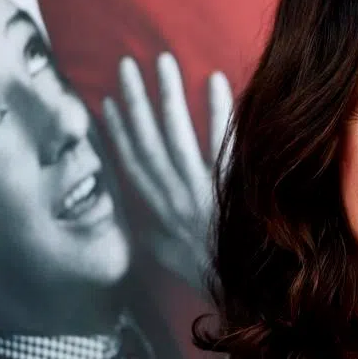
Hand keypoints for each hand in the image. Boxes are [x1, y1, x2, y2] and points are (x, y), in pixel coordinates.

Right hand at [102, 53, 233, 293]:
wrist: (249, 296)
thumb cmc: (215, 276)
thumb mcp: (174, 261)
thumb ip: (157, 239)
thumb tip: (142, 229)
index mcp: (160, 215)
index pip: (133, 166)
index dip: (118, 134)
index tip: (108, 103)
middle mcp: (175, 201)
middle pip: (147, 143)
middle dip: (135, 101)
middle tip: (128, 65)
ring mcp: (201, 194)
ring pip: (176, 136)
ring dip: (167, 96)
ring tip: (162, 61)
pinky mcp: (229, 190)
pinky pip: (222, 144)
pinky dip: (218, 112)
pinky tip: (215, 81)